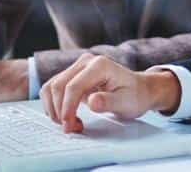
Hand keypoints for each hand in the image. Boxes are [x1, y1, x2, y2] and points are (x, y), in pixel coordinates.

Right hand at [39, 54, 181, 132]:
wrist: (138, 90)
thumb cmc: (134, 96)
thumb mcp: (126, 102)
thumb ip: (109, 102)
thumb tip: (92, 102)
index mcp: (99, 65)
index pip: (73, 86)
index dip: (67, 108)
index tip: (68, 126)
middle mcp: (85, 62)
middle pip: (58, 86)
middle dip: (59, 110)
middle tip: (71, 129)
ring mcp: (77, 67)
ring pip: (51, 87)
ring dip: (55, 108)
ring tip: (71, 123)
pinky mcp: (72, 76)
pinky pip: (53, 89)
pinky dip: (55, 105)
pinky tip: (69, 116)